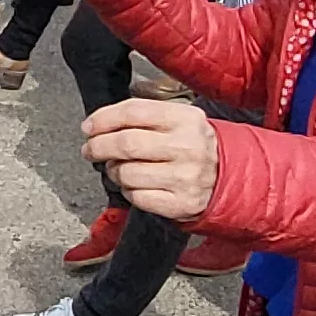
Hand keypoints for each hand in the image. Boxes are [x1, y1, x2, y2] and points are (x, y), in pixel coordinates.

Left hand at [81, 99, 219, 221]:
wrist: (227, 175)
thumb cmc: (191, 144)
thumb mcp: (178, 119)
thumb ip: (143, 115)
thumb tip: (99, 122)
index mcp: (185, 118)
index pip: (134, 112)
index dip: (104, 119)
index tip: (88, 128)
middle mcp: (188, 146)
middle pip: (126, 143)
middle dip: (99, 147)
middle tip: (90, 150)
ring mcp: (185, 177)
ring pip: (127, 173)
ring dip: (113, 171)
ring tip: (117, 168)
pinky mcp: (181, 203)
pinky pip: (137, 198)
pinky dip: (127, 191)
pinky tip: (135, 184)